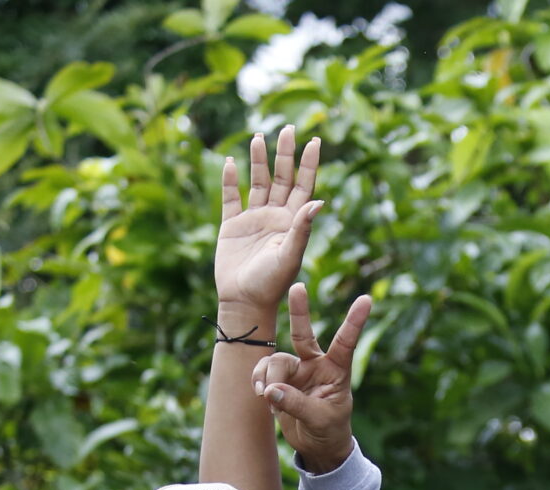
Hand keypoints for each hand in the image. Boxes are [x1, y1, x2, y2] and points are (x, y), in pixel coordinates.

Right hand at [217, 126, 322, 316]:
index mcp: (292, 222)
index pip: (303, 185)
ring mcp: (253, 219)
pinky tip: (232, 162)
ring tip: (258, 137)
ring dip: (258, 161)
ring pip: (258, 182)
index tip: (315, 140)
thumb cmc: (271, 284)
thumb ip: (303, 228)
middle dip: (284, 153)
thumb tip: (319, 200)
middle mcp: (274, 216)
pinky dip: (230, 180)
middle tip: (288, 128)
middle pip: (282, 177)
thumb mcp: (290, 255)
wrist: (244, 302)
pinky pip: (231, 198)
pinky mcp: (232, 226)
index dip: (309, 163)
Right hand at [256, 284, 372, 475]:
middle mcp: (316, 364)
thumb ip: (295, 404)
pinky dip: (259, 381)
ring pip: (275, 360)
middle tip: (298, 287)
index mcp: (336, 371)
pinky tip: (262, 396)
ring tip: (266, 396)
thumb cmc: (329, 430)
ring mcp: (297, 370)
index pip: (345, 343)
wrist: (316, 445)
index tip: (366, 299)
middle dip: (300, 311)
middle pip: (304, 334)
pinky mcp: (280, 380)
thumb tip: (270, 390)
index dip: (354, 322)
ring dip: (267, 376)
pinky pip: (263, 371)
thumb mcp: (319, 420)